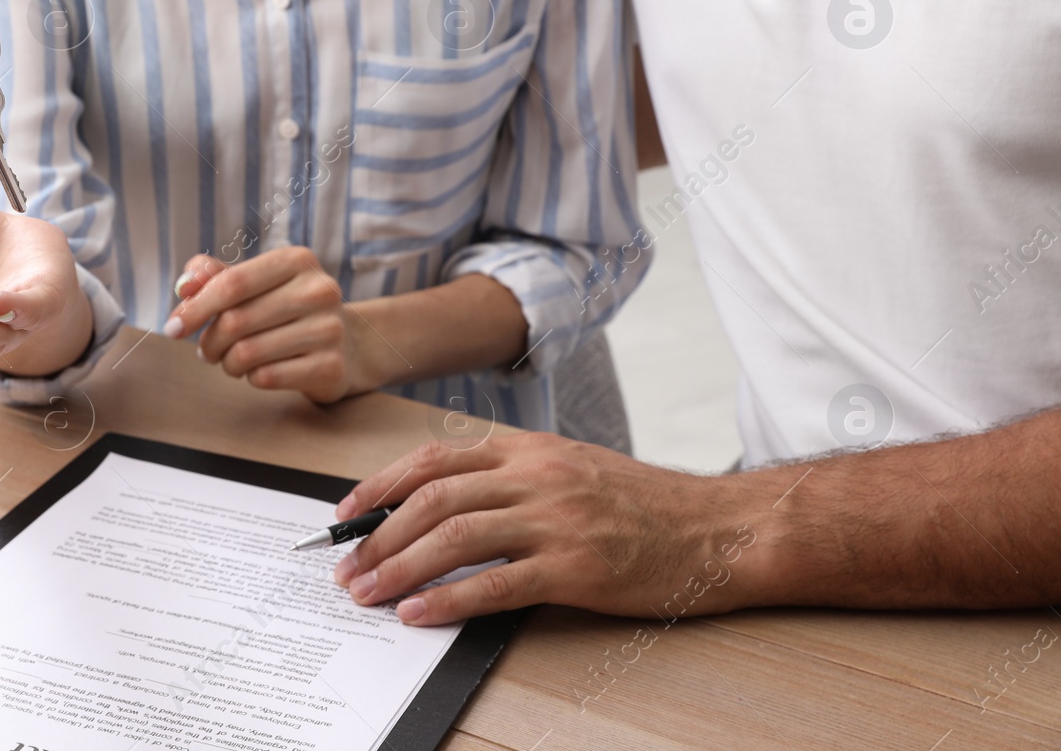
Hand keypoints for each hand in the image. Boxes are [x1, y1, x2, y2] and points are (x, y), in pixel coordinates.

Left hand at [162, 247, 381, 402]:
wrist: (346, 345)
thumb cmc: (288, 310)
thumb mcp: (257, 285)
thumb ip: (217, 277)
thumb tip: (185, 284)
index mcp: (297, 261)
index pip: (232, 283)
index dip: (196, 307)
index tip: (172, 327)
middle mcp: (318, 290)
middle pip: (236, 320)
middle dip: (210, 341)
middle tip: (207, 350)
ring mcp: (330, 329)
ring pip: (248, 353)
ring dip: (228, 363)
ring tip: (232, 361)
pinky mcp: (331, 366)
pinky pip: (267, 377)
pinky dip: (252, 378)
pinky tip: (259, 371)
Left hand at [331, 435, 758, 624]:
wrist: (718, 528)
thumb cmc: (643, 504)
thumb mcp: (569, 468)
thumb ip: (509, 478)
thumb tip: (438, 506)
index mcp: (528, 449)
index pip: (432, 460)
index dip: (378, 486)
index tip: (345, 515)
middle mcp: (535, 475)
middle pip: (432, 498)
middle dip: (377, 534)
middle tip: (346, 568)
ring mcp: (556, 519)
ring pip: (454, 536)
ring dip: (399, 566)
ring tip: (368, 592)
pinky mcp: (576, 567)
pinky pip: (496, 582)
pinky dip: (448, 599)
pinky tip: (418, 614)